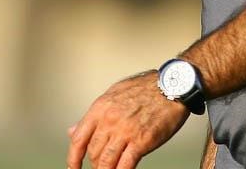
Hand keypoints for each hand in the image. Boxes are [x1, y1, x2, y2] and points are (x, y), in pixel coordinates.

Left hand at [66, 71, 189, 168]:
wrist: (173, 86)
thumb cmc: (146, 88)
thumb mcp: (113, 95)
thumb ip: (94, 115)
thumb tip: (74, 130)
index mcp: (100, 108)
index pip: (78, 138)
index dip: (73, 158)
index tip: (73, 167)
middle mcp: (110, 120)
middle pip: (93, 152)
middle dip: (95, 164)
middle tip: (100, 167)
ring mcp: (126, 131)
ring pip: (106, 162)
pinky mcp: (142, 141)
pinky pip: (125, 165)